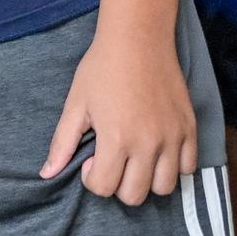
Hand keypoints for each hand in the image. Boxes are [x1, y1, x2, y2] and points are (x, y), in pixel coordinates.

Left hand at [41, 30, 196, 204]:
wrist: (137, 40)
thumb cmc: (101, 69)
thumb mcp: (76, 104)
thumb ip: (62, 143)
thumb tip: (46, 174)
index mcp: (116, 138)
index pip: (105, 188)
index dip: (93, 179)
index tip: (92, 159)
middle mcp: (148, 143)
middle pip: (135, 196)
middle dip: (118, 184)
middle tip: (112, 159)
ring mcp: (173, 138)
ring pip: (165, 188)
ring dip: (147, 180)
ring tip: (135, 157)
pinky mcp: (190, 129)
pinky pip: (188, 168)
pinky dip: (173, 166)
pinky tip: (157, 149)